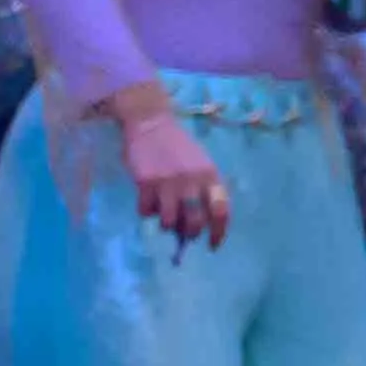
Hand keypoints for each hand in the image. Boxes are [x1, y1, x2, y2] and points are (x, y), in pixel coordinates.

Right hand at [106, 87, 233, 249]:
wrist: (150, 121)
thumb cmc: (178, 148)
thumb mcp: (200, 164)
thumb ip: (204, 189)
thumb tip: (200, 225)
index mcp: (210, 175)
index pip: (220, 211)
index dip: (218, 232)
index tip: (212, 245)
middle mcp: (192, 180)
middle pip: (194, 222)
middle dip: (189, 232)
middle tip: (183, 230)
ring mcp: (168, 182)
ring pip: (168, 222)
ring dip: (165, 223)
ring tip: (163, 212)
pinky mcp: (145, 182)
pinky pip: (146, 211)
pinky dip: (146, 210)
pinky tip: (147, 198)